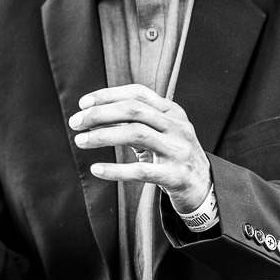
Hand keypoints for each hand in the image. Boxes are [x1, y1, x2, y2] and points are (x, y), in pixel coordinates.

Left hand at [67, 84, 210, 212]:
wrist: (204, 186)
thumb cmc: (173, 155)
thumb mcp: (162, 130)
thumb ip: (137, 119)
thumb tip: (95, 112)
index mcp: (173, 111)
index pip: (137, 93)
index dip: (109, 94)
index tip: (83, 102)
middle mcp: (177, 126)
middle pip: (134, 110)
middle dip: (100, 113)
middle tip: (75, 122)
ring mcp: (178, 150)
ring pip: (136, 134)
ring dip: (103, 136)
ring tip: (81, 141)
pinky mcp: (175, 175)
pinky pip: (141, 171)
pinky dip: (116, 170)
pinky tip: (97, 169)